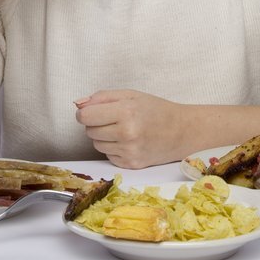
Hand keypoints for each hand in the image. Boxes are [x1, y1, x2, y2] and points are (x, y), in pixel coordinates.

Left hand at [74, 90, 189, 168]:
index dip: (84, 113)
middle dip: (96, 124)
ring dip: (103, 137)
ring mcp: (129, 151)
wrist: (181, 132)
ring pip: (96, 145)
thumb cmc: (155, 110)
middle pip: (89, 131)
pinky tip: (128, 141)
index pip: (86, 116)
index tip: (91, 111)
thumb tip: (78, 105)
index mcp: (126, 111)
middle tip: (114, 119)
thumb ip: (101, 97)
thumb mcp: (130, 94)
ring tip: (122, 130)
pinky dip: (113, 148)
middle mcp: (127, 133)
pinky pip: (107, 155)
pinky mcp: (131, 164)